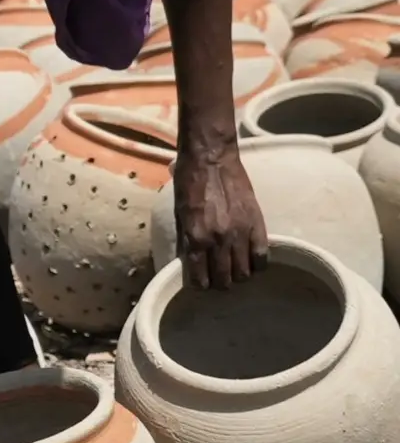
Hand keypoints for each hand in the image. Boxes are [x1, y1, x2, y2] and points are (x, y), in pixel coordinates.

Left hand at [174, 142, 268, 290]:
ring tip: (234, 267)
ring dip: (238, 274)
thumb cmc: (189, 181)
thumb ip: (185, 238)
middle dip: (219, 282)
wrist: (211, 158)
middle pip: (224, 280)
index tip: (201, 282)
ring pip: (244, 273)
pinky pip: (262, 257)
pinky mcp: (257, 224)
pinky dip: (257, 263)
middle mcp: (218, 240)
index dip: (199, 284)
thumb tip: (188, 262)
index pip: (199, 279)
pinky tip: (251, 259)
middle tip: (218, 275)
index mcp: (196, 237)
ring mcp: (240, 233)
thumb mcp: (179, 212)